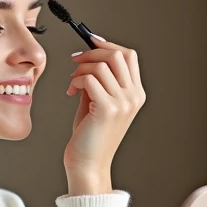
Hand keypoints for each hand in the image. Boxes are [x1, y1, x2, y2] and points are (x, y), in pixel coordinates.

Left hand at [63, 34, 144, 191]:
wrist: (87, 164)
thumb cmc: (90, 136)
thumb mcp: (96, 103)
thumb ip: (97, 81)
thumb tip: (87, 57)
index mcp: (136, 94)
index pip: (128, 56)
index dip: (107, 45)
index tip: (89, 42)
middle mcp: (134, 97)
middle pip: (117, 55)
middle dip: (91, 52)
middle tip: (75, 61)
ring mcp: (123, 103)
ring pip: (101, 65)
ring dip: (80, 69)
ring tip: (72, 83)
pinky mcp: (107, 108)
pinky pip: (90, 79)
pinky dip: (76, 80)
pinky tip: (70, 91)